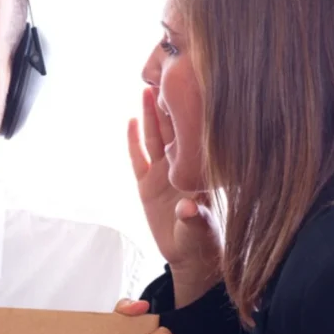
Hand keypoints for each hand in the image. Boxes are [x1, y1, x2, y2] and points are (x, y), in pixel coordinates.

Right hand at [128, 86, 222, 305]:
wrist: (191, 256)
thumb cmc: (202, 241)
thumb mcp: (199, 231)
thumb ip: (194, 218)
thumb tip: (188, 207)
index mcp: (193, 174)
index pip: (190, 139)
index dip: (186, 115)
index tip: (183, 91)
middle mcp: (178, 168)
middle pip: (171, 129)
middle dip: (167, 104)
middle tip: (162, 77)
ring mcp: (162, 174)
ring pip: (154, 137)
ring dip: (150, 114)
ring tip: (147, 89)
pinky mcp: (147, 185)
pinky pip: (138, 157)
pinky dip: (133, 140)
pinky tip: (131, 121)